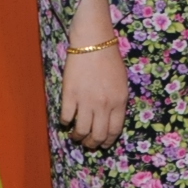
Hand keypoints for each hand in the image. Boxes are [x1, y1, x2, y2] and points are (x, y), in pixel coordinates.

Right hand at [60, 0, 126, 148]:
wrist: (93, 43)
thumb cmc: (109, 60)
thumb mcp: (122, 83)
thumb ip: (117, 102)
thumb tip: (109, 120)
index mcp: (119, 101)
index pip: (114, 130)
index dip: (107, 141)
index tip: (103, 144)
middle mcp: (103, 105)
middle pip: (97, 135)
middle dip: (92, 144)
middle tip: (88, 143)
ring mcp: (85, 101)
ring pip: (81, 130)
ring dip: (77, 137)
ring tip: (75, 135)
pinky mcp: (69, 95)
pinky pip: (66, 117)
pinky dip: (65, 122)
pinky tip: (66, 120)